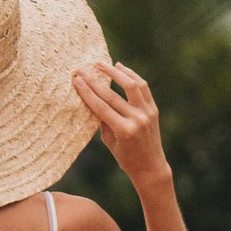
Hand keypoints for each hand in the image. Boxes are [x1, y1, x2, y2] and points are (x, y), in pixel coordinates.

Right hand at [74, 59, 166, 187]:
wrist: (151, 166)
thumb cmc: (125, 157)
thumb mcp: (109, 141)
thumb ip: (102, 119)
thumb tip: (91, 96)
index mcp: (124, 130)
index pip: (101, 107)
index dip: (87, 92)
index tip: (76, 80)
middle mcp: (137, 119)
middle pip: (111, 95)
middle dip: (94, 81)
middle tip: (81, 70)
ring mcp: (147, 113)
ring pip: (130, 85)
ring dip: (114, 72)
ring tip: (100, 64)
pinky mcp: (154, 109)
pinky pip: (143, 87)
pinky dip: (131, 75)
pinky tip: (120, 67)